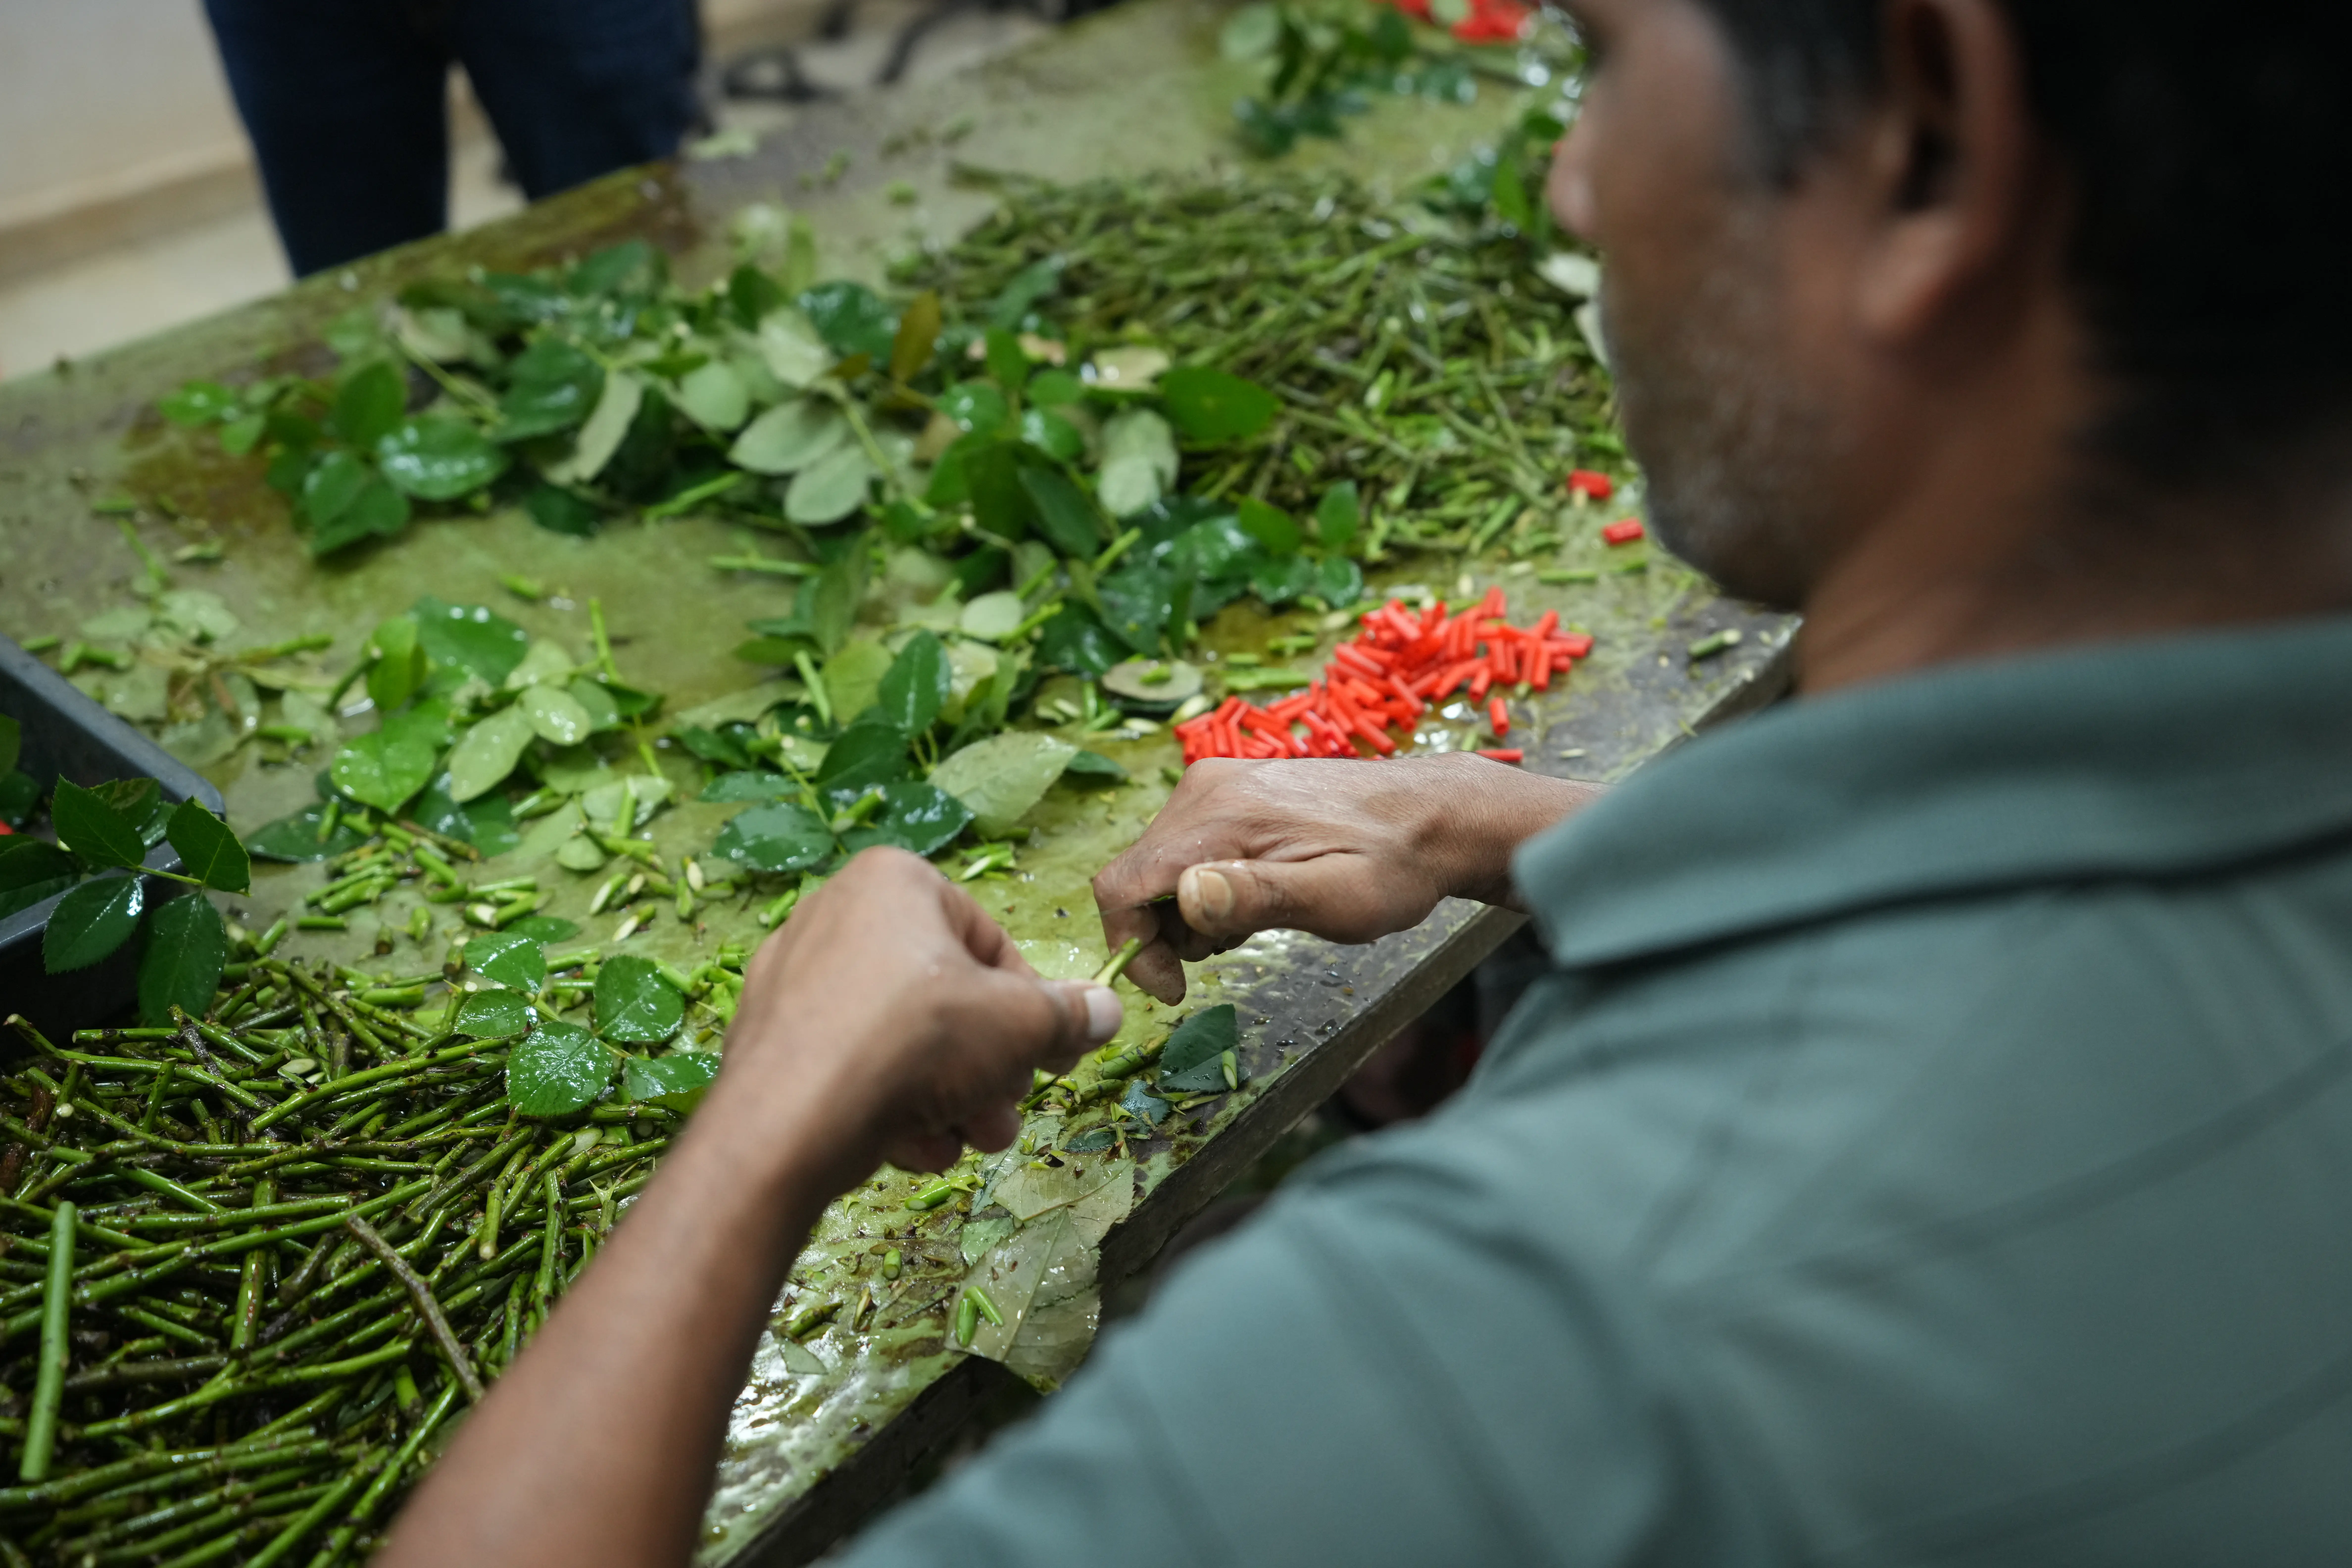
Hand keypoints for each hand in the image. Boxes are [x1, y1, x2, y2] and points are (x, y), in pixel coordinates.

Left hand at [717, 847, 1123, 1184]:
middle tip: (1004, 1118)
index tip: (1049, 1060)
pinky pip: (849, 1064)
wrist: (789, 1122)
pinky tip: (908, 1146)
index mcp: (895, 882)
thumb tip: (1106, 1009)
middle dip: (987, 1069)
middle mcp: (835, 914)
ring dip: (947, 1098)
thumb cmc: (916, 1043)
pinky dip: (886, 1104)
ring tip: (964, 1141)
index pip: (990, 944)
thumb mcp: (1019, 1026)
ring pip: (900, 1040)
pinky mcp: (767, 1038)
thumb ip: (1069, 1016)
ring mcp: (792, 977)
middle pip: (945, 999)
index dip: (1032, 1011)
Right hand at [1092, 753, 1599, 1003]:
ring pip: (1160, 866)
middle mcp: (1205, 790)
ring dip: (1187, 912)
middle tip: (1228, 950)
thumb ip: (1259, 897)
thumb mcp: (1337, 898)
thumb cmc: (1392, 866)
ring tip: (1251, 924)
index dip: (1133, 946)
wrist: (1432, 817)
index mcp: (1221, 815)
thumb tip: (1187, 898)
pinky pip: (1185, 849)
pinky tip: (1254, 898)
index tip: (1173, 987)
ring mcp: (1217, 785)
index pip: (1124, 885)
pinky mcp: (1231, 791)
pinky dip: (1204, 887)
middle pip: (1137, 876)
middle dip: (1164, 931)